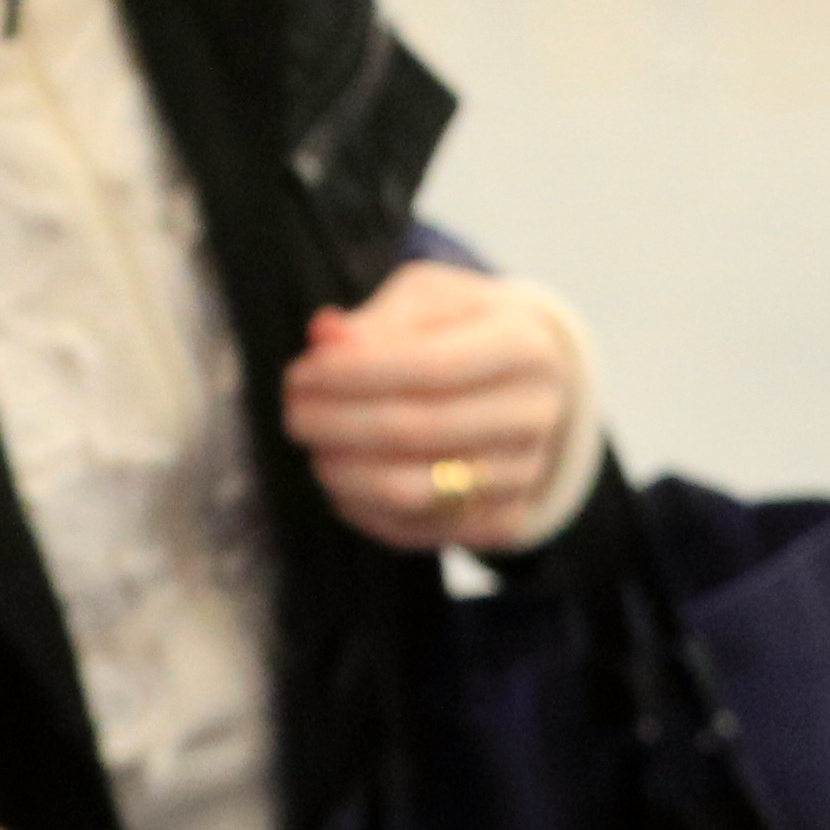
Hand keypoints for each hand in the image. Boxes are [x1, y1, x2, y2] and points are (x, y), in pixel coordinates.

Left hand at [284, 265, 578, 553]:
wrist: (527, 381)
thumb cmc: (463, 327)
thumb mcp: (428, 299)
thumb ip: (377, 319)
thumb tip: (325, 337)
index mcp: (525, 345)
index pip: (433, 366)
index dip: (356, 374)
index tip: (301, 374)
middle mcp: (536, 414)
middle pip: (421, 430)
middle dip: (339, 423)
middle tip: (292, 412)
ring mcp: (525, 473)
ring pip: (415, 491)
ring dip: (344, 471)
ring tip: (313, 444)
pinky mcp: (504, 521)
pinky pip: (419, 530)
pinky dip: (363, 508)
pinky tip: (339, 476)